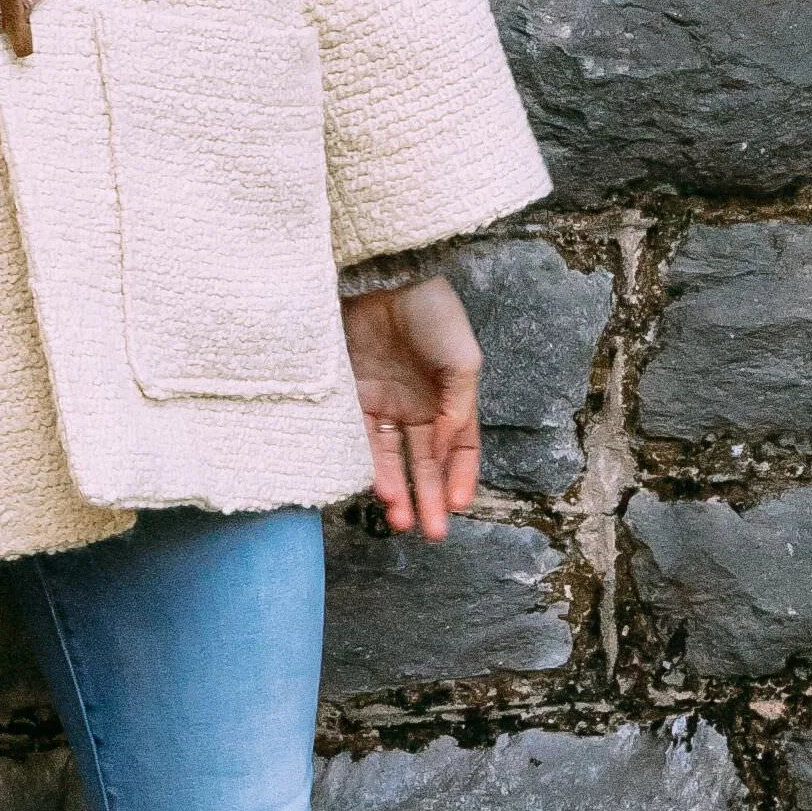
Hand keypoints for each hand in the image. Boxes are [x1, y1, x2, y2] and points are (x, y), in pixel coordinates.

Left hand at [344, 274, 481, 539]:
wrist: (382, 277)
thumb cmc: (430, 313)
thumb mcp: (462, 362)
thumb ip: (456, 410)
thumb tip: (443, 451)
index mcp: (448, 396)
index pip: (459, 448)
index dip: (461, 477)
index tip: (459, 505)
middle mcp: (414, 405)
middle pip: (423, 462)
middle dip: (429, 498)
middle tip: (432, 534)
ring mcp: (381, 402)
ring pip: (391, 458)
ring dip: (398, 490)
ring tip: (401, 519)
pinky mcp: (348, 397)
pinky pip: (358, 440)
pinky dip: (370, 465)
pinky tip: (378, 488)